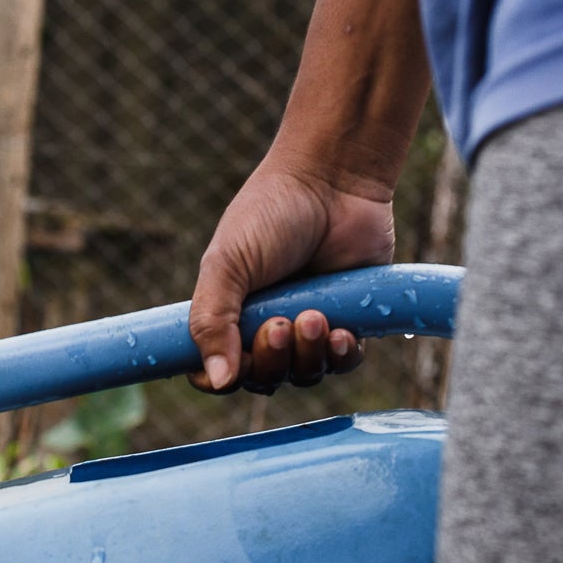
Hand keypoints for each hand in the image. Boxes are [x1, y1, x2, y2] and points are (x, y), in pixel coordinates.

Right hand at [186, 163, 393, 393]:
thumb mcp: (226, 265)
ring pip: (304, 374)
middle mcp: (266, 326)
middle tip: (279, 325)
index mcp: (228, 314)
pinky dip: (341, 355)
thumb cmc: (271, 214)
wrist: (334, 180)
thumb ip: (211, 322)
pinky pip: (344, 362)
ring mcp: (309, 326)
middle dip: (270, 361)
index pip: (213, 372)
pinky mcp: (351, 319)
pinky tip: (341, 330)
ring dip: (307, 356)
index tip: (232, 362)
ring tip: (314, 316)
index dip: (219, 379)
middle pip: (262, 379)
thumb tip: (215, 382)